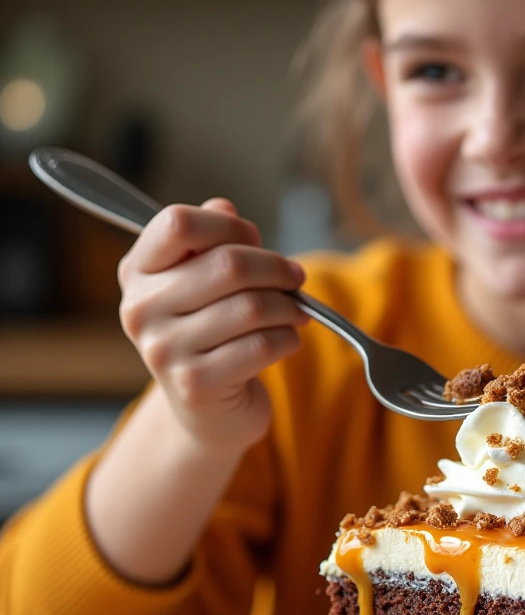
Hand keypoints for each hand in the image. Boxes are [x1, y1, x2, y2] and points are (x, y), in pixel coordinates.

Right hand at [117, 198, 308, 450]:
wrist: (205, 409)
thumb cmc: (212, 332)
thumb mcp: (204, 282)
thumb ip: (213, 241)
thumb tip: (223, 205)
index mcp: (138, 271)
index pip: (178, 223)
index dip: (229, 226)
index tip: (255, 240)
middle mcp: (140, 309)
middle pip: (227, 264)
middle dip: (276, 268)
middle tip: (296, 279)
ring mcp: (163, 350)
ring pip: (251, 307)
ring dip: (289, 307)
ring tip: (297, 312)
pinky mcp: (194, 385)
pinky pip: (262, 346)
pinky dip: (288, 338)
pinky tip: (288, 340)